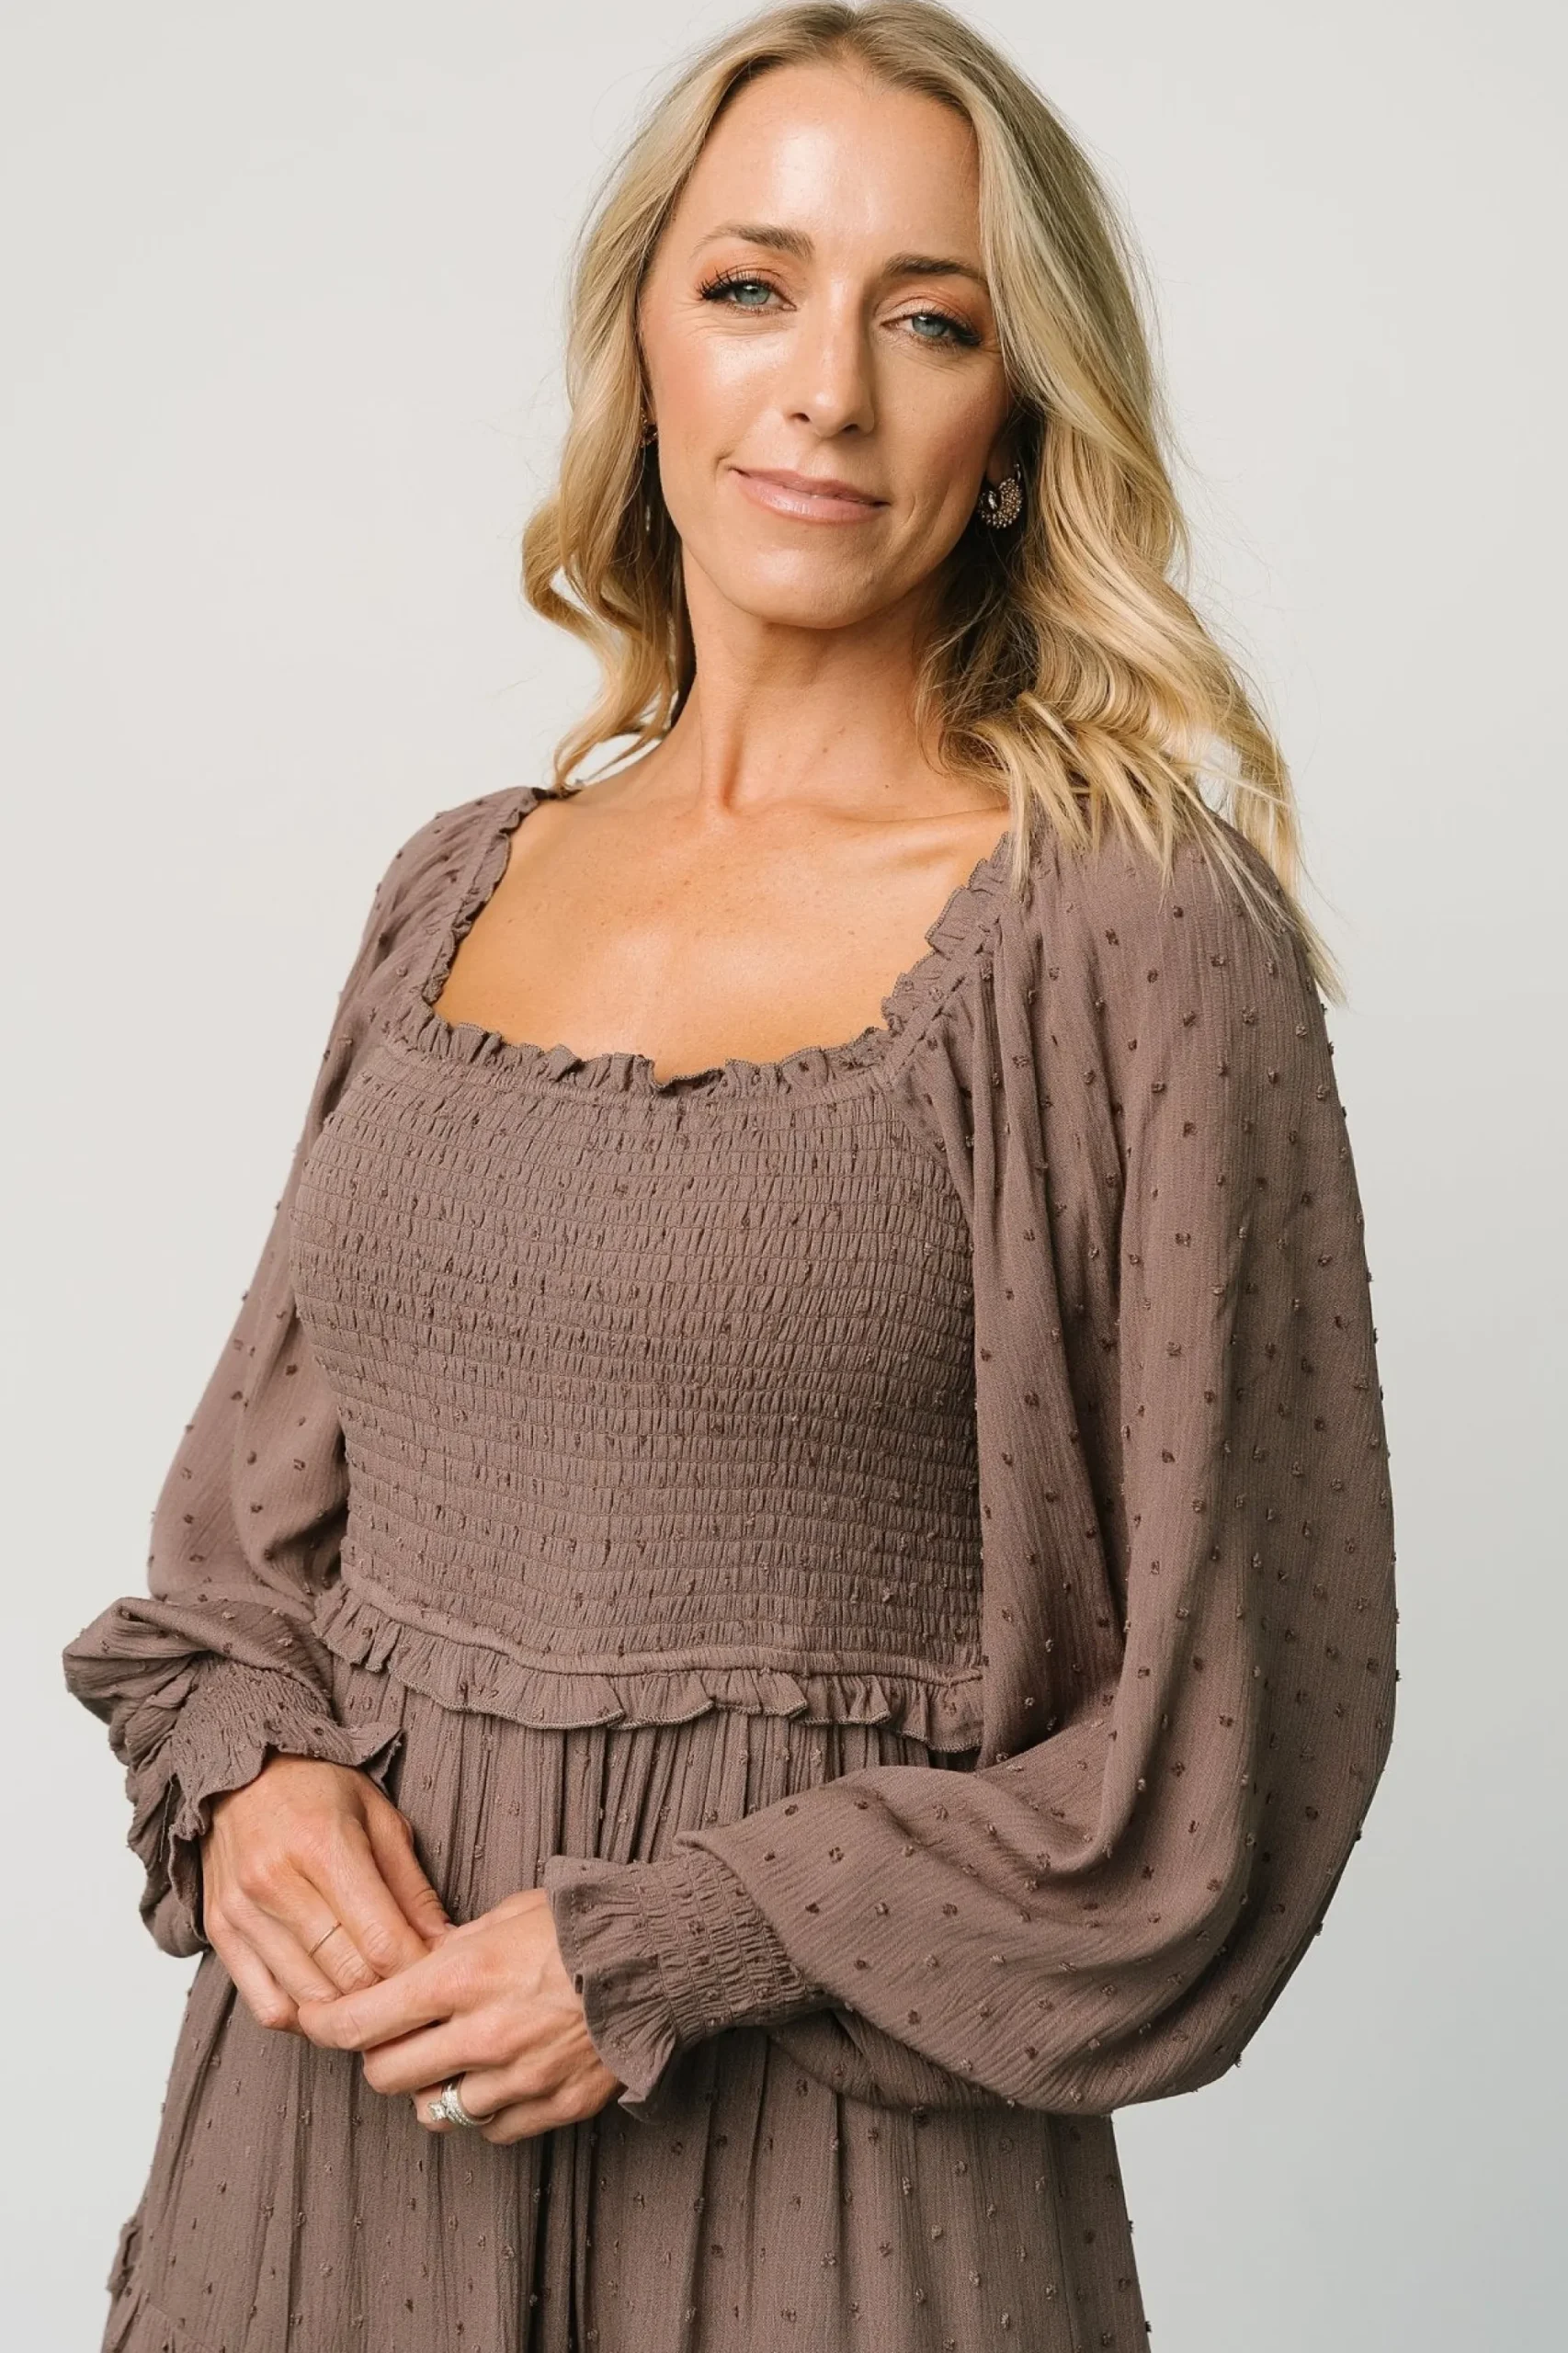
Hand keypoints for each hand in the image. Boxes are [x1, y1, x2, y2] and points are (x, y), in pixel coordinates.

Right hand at [200, 1756, 452, 2032]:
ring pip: (309, 2001)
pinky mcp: (220, 1933)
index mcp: (324, 1845)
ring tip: (374, 1997)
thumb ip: (412, 1886)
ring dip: (349, 2011)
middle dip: (389, 1994)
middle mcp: (276, 1883)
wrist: (240, 1772)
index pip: (381, 1941)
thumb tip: (444, 1944)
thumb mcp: (380, 1817)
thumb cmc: (317, 1790)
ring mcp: (242, 1912)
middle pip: (347, 1977)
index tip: (437, 1973)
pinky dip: (302, 2017)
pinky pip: (265, 2006)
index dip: (418, 1968)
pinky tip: (326, 1999)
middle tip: (411, 1990)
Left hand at [294, 1886, 621, 2143]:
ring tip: (453, 2058)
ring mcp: (517, 2080)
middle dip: (378, 2058)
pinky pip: (491, 2129)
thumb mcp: (506, 1915)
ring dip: (433, 2088)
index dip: (325, 2025)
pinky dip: (484, 2109)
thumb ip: (451, 1947)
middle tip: (392, 2039)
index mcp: (463, 1979)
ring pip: (435, 2112)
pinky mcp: (551, 2108)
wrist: (662, 1959)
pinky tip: (499, 2075)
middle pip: (386, 2075)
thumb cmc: (583, 1926)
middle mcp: (481, 2036)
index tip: (315, 2021)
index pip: (362, 2021)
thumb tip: (408, 1966)